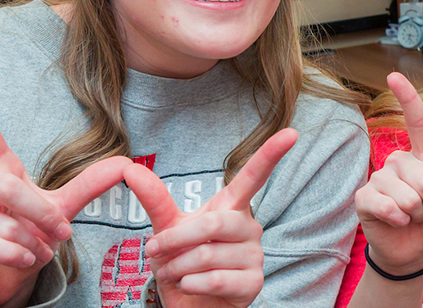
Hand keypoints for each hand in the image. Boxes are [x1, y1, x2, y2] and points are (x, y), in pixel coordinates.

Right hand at [0, 65, 130, 307]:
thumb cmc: (25, 235)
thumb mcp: (59, 208)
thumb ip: (88, 186)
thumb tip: (126, 163)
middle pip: (9, 187)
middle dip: (42, 215)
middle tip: (59, 236)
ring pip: (2, 223)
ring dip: (31, 244)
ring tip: (35, 252)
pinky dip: (12, 256)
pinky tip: (21, 260)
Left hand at [123, 128, 296, 307]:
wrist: (189, 302)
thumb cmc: (183, 261)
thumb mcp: (166, 228)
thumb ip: (154, 199)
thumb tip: (131, 169)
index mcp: (232, 208)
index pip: (253, 177)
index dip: (271, 154)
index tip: (291, 132)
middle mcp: (249, 227)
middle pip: (213, 223)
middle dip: (175, 240)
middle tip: (155, 250)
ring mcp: (255, 256)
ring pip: (208, 255)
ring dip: (177, 267)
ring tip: (172, 273)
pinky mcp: (253, 283)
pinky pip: (215, 280)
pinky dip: (190, 285)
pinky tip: (188, 286)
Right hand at [353, 73, 422, 275]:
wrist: (414, 250)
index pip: (417, 122)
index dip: (407, 98)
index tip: (394, 75)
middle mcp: (399, 161)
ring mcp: (380, 178)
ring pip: (409, 196)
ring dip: (417, 215)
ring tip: (412, 216)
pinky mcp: (365, 198)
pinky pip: (389, 206)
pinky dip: (399, 220)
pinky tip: (396, 222)